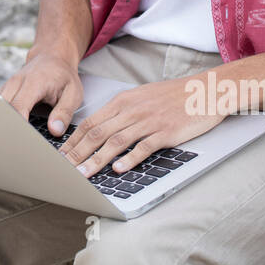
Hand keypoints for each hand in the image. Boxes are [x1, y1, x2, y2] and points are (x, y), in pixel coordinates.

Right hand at [0, 47, 81, 137]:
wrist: (53, 57)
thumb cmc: (63, 76)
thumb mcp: (73, 93)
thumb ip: (64, 112)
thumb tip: (55, 130)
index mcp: (34, 83)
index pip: (18, 107)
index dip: (17, 125)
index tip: (21, 141)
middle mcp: (16, 83)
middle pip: (1, 109)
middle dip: (5, 128)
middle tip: (14, 148)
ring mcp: (8, 86)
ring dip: (2, 124)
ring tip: (10, 143)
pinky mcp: (5, 91)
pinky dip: (1, 119)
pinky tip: (9, 132)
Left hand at [57, 76, 225, 177]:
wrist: (204, 90)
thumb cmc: (172, 96)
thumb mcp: (141, 98)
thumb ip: (121, 113)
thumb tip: (100, 130)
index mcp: (123, 102)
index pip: (90, 123)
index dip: (73, 141)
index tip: (60, 156)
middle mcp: (132, 110)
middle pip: (97, 133)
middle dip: (77, 153)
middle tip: (63, 169)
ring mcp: (148, 121)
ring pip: (116, 141)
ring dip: (97, 159)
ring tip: (83, 174)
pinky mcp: (165, 131)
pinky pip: (144, 146)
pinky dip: (129, 158)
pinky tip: (118, 169)